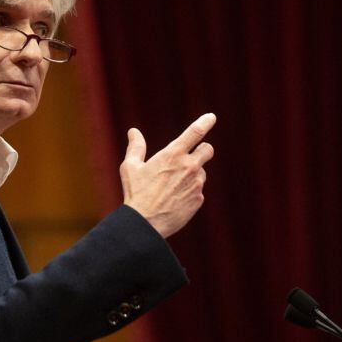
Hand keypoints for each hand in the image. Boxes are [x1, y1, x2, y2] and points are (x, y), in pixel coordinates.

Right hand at [120, 113, 215, 237]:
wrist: (145, 224)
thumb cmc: (135, 193)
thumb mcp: (130, 167)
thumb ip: (135, 147)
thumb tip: (133, 131)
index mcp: (173, 154)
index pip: (195, 132)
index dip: (205, 122)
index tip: (211, 117)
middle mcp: (189, 166)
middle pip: (208, 150)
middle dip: (202, 150)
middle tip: (191, 156)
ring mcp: (196, 184)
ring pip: (201, 172)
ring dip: (192, 175)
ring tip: (172, 186)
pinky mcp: (199, 199)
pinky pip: (198, 190)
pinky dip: (189, 192)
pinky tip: (174, 199)